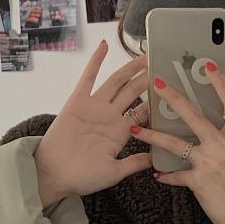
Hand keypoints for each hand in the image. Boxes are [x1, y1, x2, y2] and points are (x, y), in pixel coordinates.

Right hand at [35, 44, 152, 209]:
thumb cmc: (82, 177)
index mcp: (120, 132)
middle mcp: (109, 116)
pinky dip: (96, 61)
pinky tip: (104, 46)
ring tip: (145, 55)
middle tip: (163, 63)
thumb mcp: (114, 172)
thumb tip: (155, 158)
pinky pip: (88, 77)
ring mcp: (94, 107)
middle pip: (133, 92)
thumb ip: (134, 163)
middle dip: (147, 79)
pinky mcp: (77, 102)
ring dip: (130, 68)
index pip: (142, 112)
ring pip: (117, 82)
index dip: (156, 101)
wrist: (53, 176)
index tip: (171, 89)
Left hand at [132, 64, 224, 223]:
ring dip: (152, 135)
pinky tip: (156, 173)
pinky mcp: (198, 181)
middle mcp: (222, 145)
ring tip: (134, 129)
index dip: (221, 83)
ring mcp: (209, 163)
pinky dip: (166, 175)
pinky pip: (175, 174)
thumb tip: (209, 116)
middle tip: (156, 84)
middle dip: (174, 98)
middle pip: (194, 116)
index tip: (208, 66)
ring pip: (175, 144)